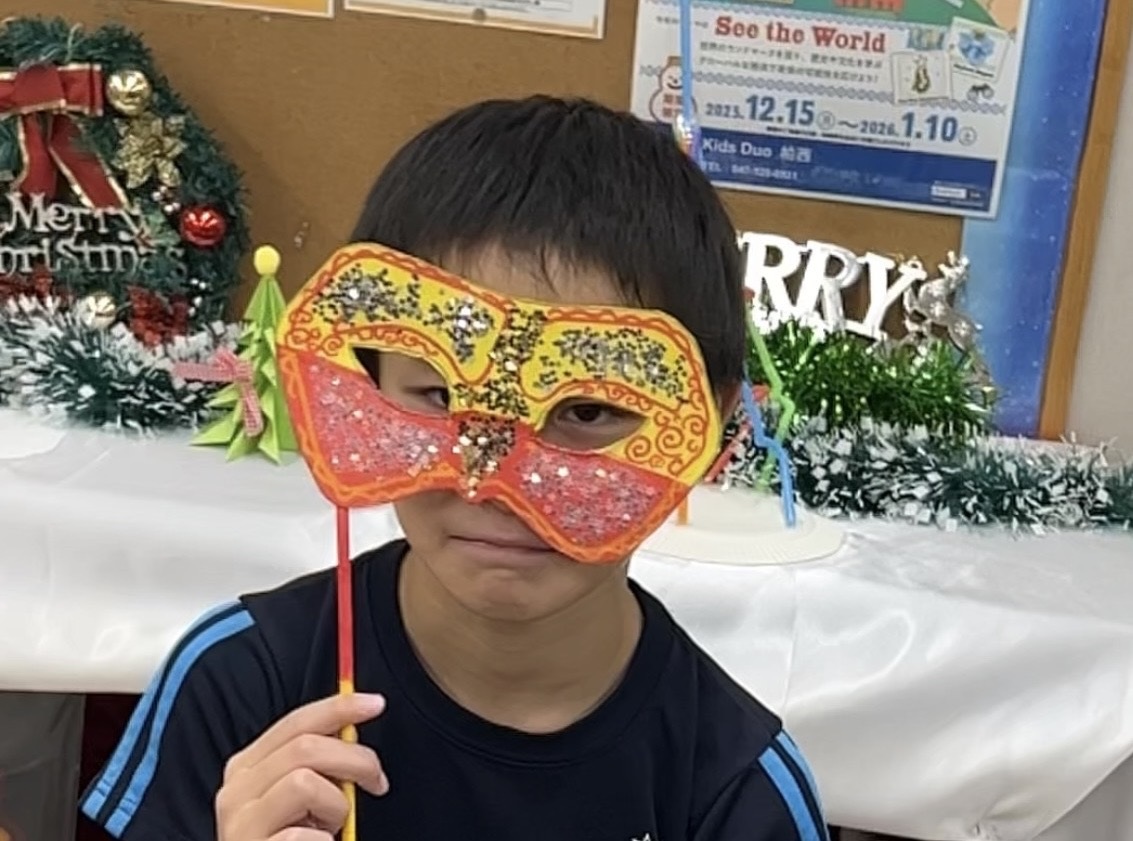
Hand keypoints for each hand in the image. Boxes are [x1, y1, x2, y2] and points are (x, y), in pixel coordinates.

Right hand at [216, 693, 388, 840]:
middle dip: (355, 758)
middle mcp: (235, 791)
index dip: (339, 707)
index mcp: (247, 768)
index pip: (295, 722)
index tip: (376, 704)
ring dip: (336, 804)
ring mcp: (239, 824)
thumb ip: (317, 763)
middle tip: (378, 782)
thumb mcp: (302, 797)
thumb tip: (353, 728)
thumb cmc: (291, 840)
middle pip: (305, 746)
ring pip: (304, 781)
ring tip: (331, 827)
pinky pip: (304, 835)